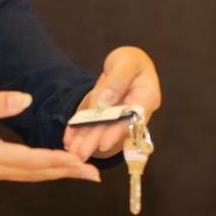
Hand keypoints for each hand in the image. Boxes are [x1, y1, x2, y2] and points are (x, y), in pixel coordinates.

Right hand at [0, 91, 100, 182]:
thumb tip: (26, 99)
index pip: (30, 160)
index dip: (58, 161)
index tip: (81, 161)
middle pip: (37, 174)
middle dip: (67, 172)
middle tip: (95, 174)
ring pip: (31, 176)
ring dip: (58, 173)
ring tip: (84, 172)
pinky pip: (24, 173)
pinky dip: (44, 170)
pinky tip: (58, 166)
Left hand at [63, 46, 161, 160]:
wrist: (125, 63)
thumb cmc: (130, 61)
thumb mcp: (126, 62)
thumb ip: (118, 79)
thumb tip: (106, 101)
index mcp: (146, 96)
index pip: (133, 117)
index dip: (118, 132)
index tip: (103, 143)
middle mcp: (134, 111)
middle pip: (114, 128)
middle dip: (97, 141)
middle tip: (81, 154)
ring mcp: (118, 116)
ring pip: (102, 130)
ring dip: (87, 141)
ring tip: (73, 152)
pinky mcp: (105, 116)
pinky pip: (92, 124)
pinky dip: (80, 131)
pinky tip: (69, 140)